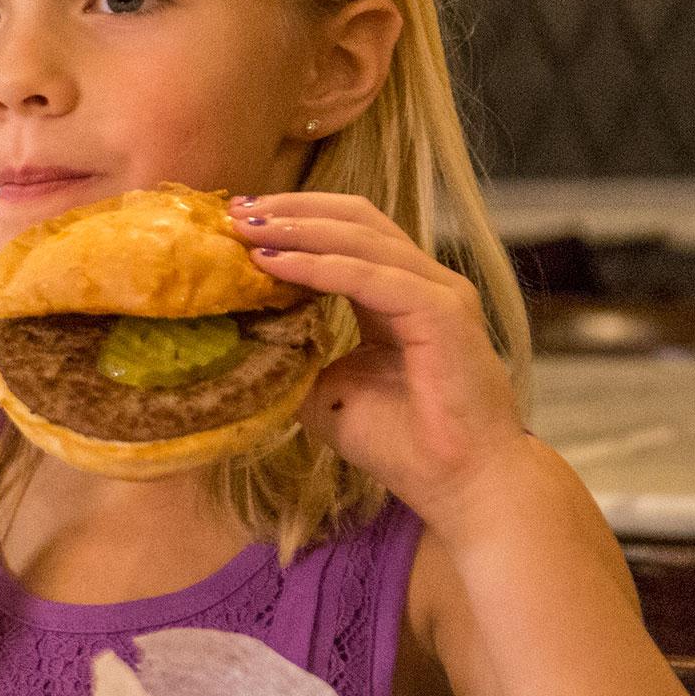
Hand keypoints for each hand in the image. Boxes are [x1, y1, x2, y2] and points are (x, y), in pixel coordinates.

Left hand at [231, 192, 527, 527]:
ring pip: (363, 239)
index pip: (349, 232)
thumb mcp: (327, 389)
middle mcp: (425, 284)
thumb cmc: (401, 444)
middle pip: (356, 219)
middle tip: (232, 211)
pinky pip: (371, 278)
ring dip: (298, 229)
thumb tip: (243, 334)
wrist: (461, 485)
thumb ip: (295, 353)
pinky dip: (319, 266)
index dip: (294, 219)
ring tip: (243, 228)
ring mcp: (440, 294)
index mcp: (401, 294)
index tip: (236, 220)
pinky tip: (273, 264)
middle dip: (291, 210)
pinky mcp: (444, 314)